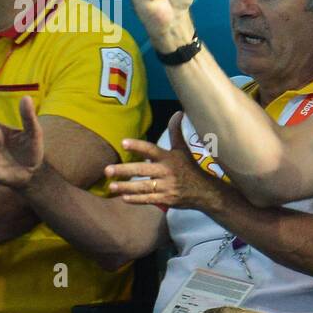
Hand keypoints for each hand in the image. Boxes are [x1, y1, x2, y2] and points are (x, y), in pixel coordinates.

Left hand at [105, 112, 223, 210]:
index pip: (151, 150)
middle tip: (107, 170)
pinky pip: (148, 199)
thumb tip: (178, 113)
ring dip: (126, 187)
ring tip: (111, 187)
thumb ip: (176, 132)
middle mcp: (167, 171)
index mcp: (169, 158)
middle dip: (124, 170)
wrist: (205, 191)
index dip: (138, 146)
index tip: (123, 142)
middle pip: (143, 170)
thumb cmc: (190, 168)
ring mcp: (167, 187)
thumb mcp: (183, 150)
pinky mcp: (167, 200)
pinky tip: (124, 198)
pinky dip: (136, 199)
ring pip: (143, 187)